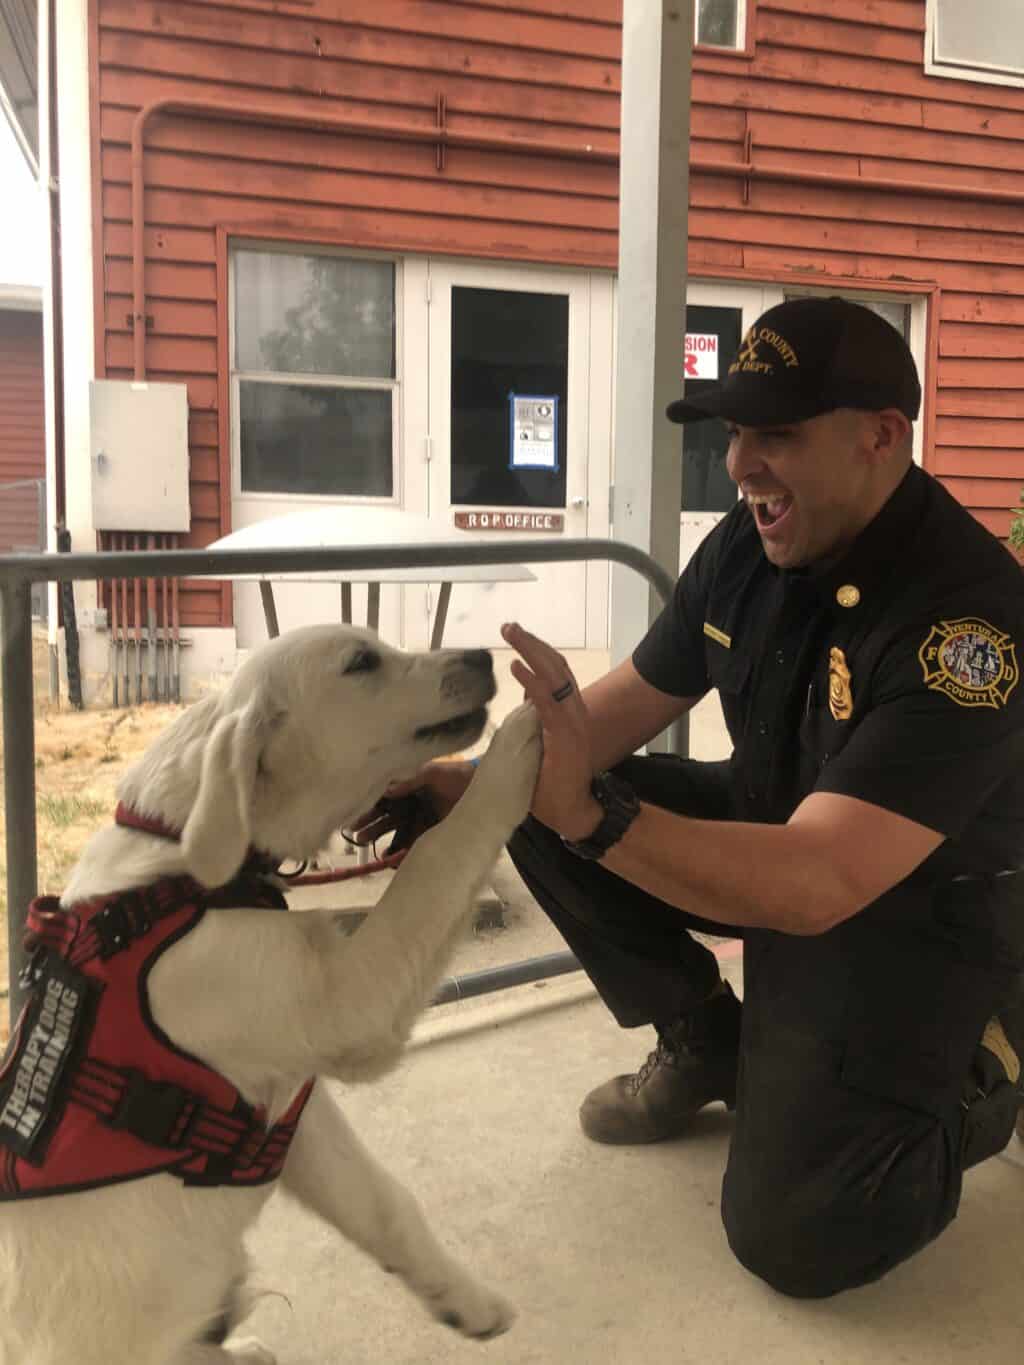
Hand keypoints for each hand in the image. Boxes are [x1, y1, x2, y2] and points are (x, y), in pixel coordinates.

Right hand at [351, 760, 475, 853]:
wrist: (484, 789)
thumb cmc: (456, 774)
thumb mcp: (432, 771)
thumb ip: (410, 780)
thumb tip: (387, 789)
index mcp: (408, 787)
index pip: (382, 799)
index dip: (368, 808)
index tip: (354, 816)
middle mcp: (411, 805)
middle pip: (386, 818)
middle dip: (370, 827)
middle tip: (357, 836)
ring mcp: (420, 820)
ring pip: (396, 833)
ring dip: (382, 841)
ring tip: (369, 848)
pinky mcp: (431, 833)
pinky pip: (412, 845)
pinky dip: (400, 852)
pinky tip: (390, 858)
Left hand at [500, 621, 602, 840]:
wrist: (570, 811)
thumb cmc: (551, 782)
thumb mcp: (537, 740)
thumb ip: (534, 715)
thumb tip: (525, 691)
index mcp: (569, 711)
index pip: (557, 671)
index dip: (538, 650)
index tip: (516, 633)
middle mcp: (575, 712)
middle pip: (557, 666)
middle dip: (532, 643)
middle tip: (509, 626)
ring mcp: (573, 723)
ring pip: (555, 677)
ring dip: (532, 652)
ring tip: (511, 635)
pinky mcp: (566, 737)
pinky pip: (548, 703)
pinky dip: (532, 682)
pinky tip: (516, 667)